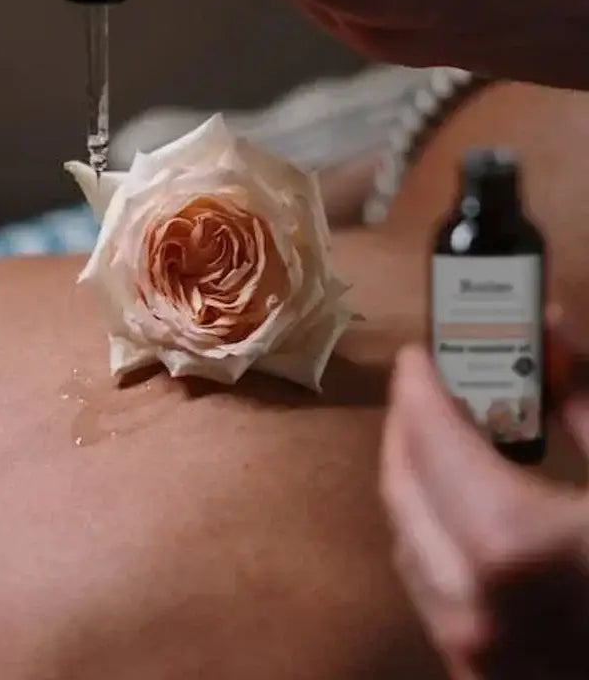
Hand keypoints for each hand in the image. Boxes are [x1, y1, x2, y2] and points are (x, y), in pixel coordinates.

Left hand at [381, 321, 588, 679]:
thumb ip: (588, 397)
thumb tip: (552, 329)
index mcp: (513, 544)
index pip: (432, 441)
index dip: (419, 389)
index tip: (415, 357)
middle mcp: (472, 604)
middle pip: (403, 488)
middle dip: (407, 429)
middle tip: (424, 390)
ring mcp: (470, 651)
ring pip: (407, 540)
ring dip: (416, 481)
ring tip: (439, 440)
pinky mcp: (477, 676)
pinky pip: (430, 588)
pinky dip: (434, 535)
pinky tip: (461, 511)